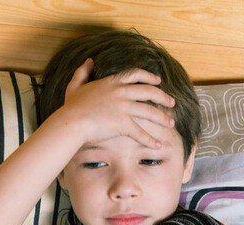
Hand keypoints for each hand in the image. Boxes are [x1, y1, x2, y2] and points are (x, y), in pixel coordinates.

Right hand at [53, 58, 176, 149]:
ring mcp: (124, 108)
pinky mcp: (123, 124)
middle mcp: (122, 93)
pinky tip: (157, 144)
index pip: (136, 74)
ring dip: (162, 118)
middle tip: (172, 103)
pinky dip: (149, 140)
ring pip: (149, 112)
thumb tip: (88, 61)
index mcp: (113, 82)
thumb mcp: (75, 85)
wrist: (72, 122)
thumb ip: (82, 72)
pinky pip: (140, 133)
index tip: (158, 81)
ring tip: (171, 124)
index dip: (149, 77)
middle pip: (149, 92)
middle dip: (163, 97)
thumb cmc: (71, 106)